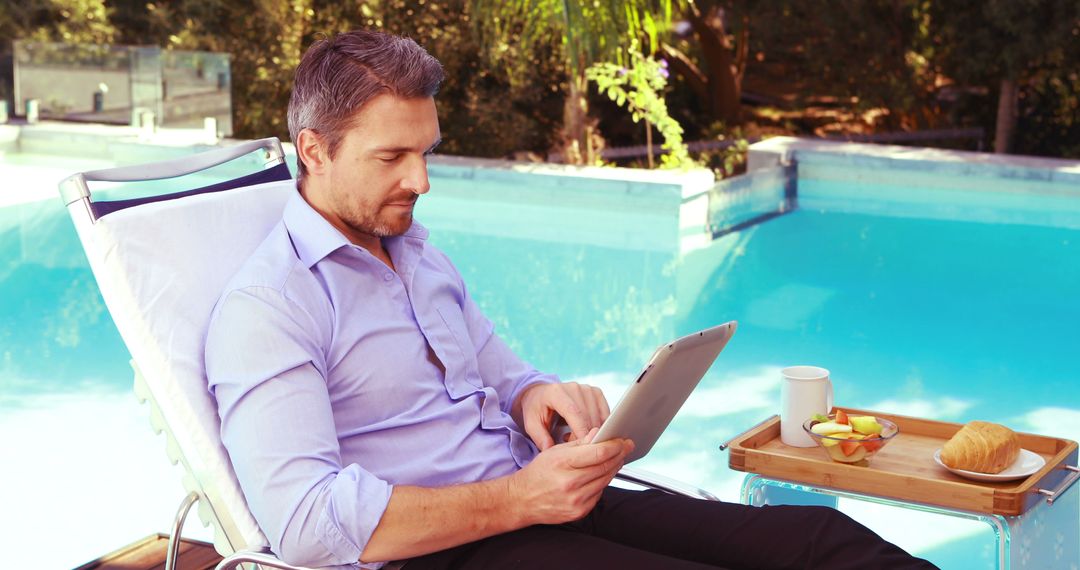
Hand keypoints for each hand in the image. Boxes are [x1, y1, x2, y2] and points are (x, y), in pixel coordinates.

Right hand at [508, 428, 633, 524]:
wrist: (522, 500)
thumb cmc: (538, 474)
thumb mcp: (554, 452)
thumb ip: (579, 443)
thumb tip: (598, 433)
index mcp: (562, 464)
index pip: (598, 453)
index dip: (615, 446)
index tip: (623, 441)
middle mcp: (570, 483)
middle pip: (605, 467)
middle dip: (619, 455)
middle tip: (625, 447)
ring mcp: (575, 500)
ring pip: (605, 480)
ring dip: (613, 468)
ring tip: (615, 458)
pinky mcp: (579, 512)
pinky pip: (599, 494)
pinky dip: (602, 483)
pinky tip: (600, 475)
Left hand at [516, 382, 609, 449]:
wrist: (541, 394)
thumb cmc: (536, 409)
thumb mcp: (531, 424)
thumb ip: (540, 437)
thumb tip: (550, 450)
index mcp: (556, 392)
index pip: (574, 412)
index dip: (580, 431)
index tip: (583, 448)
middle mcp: (574, 387)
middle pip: (588, 416)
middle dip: (585, 436)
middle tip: (575, 450)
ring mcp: (587, 389)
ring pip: (599, 417)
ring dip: (593, 433)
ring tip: (576, 439)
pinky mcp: (596, 393)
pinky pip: (605, 414)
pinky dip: (600, 427)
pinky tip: (587, 433)